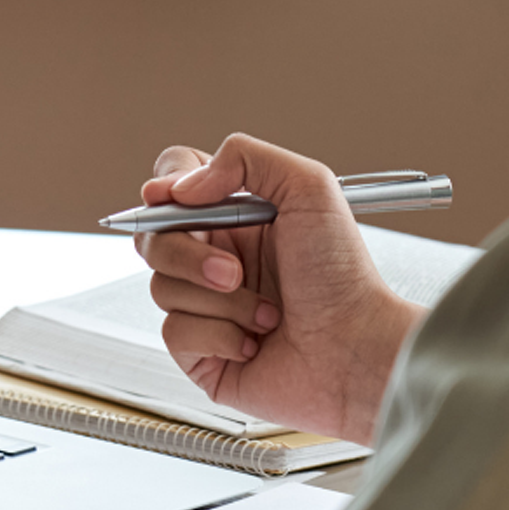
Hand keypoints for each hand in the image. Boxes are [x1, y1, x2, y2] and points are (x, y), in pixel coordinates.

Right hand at [135, 134, 425, 443]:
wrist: (356, 349)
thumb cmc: (343, 276)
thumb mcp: (309, 187)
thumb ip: (244, 156)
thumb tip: (182, 187)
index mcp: (235, 218)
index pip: (173, 188)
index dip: (162, 189)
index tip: (169, 197)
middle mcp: (215, 259)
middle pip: (152, 238)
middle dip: (188, 256)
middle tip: (234, 271)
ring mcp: (205, 307)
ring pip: (162, 288)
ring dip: (221, 302)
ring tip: (267, 313)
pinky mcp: (200, 352)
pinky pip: (174, 332)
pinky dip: (219, 337)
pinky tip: (255, 341)